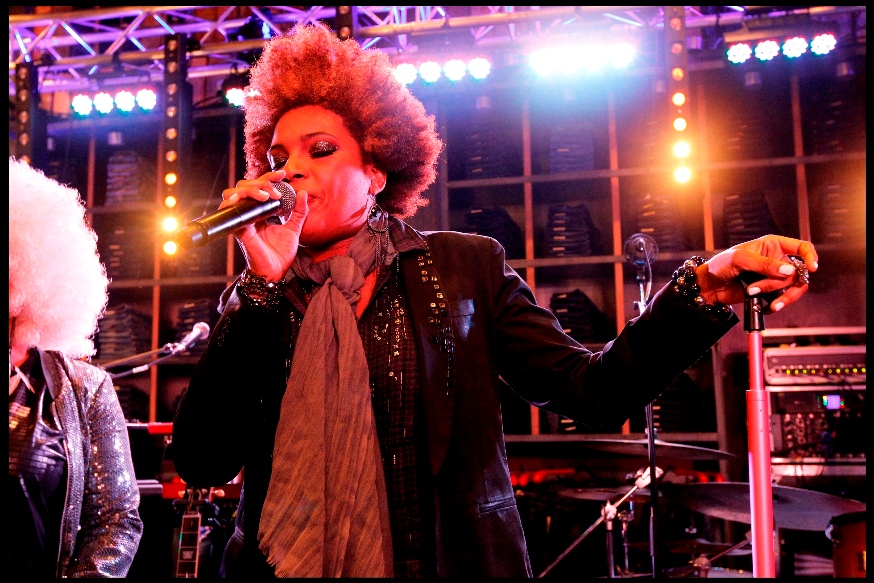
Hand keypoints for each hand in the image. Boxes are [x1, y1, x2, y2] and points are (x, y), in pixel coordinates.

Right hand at [220, 170, 307, 280]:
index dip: (268, 177)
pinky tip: (248, 200)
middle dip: (261, 182)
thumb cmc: (282, 252)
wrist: (276, 272)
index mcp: (261, 211)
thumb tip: (303, 193)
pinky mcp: (240, 230)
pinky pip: (231, 214)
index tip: (283, 174)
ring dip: (250, 190)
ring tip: (266, 196)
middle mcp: (250, 214)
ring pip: (234, 195)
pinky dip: (233, 203)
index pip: (259, 187)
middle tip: (276, 190)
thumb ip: (299, 211)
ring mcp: (243, 221)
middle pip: (245, 186)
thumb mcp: (295, 228)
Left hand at [696, 235, 817, 312]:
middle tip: (754, 288)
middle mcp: (778, 260)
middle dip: (777, 283)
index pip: (802, 247)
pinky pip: (784, 298)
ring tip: (757, 298)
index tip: (811, 268)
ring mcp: (775, 276)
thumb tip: (790, 270)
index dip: (810, 256)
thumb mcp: (740, 259)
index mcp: (773, 245)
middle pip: (798, 272)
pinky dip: (778, 304)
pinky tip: (766, 308)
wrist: (710, 286)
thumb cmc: (721, 265)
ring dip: (778, 295)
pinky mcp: (771, 291)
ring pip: (793, 287)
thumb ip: (764, 264)